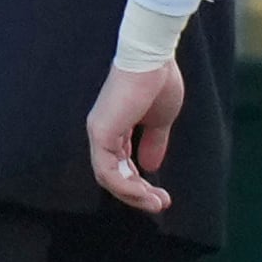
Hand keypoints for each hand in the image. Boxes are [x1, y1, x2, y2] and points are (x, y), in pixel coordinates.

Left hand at [85, 59, 183, 213]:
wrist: (153, 58)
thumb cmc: (158, 80)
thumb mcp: (161, 119)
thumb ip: (154, 142)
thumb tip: (151, 168)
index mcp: (116, 128)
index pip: (122, 166)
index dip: (140, 184)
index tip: (162, 195)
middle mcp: (103, 133)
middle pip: (114, 176)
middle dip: (138, 194)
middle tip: (160, 204)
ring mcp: (100, 133)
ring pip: (109, 178)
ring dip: (133, 195)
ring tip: (155, 203)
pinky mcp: (102, 133)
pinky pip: (108, 171)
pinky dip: (125, 186)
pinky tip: (143, 191)